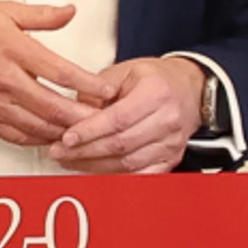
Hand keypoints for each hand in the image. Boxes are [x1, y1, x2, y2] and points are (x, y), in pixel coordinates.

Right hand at [0, 3, 115, 146]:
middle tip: (106, 118)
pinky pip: (19, 137)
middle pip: (52, 106)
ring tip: (88, 130)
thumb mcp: (1, 10)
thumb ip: (40, 15)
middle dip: (84, 116)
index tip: (106, 89)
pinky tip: (56, 136)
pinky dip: (41, 140)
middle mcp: (4, 80)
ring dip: (65, 131)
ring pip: (38, 127)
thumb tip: (70, 12)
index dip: (87, 83)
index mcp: (11, 49)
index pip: (59, 71)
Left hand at [48, 57, 205, 175]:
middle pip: (121, 144)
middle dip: (85, 151)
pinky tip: (94, 171)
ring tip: (70, 161)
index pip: (119, 118)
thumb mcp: (125, 71)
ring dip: (94, 166)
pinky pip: (140, 176)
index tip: (67, 138)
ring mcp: (172, 143)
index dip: (90, 131)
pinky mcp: (171, 160)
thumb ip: (97, 88)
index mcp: (157, 93)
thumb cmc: (156, 79)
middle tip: (59, 152)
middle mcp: (168, 120)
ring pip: (128, 164)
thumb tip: (72, 110)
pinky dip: (115, 177)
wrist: (189, 89)